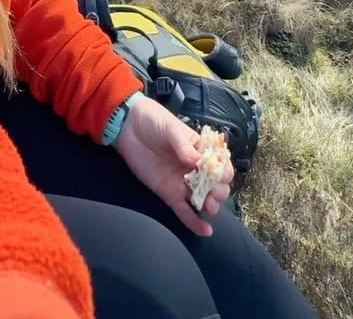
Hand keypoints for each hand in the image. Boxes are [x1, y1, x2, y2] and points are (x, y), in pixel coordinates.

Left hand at [114, 95, 233, 235]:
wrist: (128, 127)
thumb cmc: (154, 121)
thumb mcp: (171, 129)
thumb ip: (184, 146)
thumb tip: (196, 161)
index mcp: (201, 150)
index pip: (221, 165)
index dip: (224, 171)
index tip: (221, 173)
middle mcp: (195, 169)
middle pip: (216, 186)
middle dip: (219, 191)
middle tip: (213, 190)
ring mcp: (182, 183)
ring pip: (202, 200)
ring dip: (209, 205)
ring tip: (208, 205)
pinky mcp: (168, 194)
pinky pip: (183, 211)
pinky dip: (194, 222)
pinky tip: (205, 230)